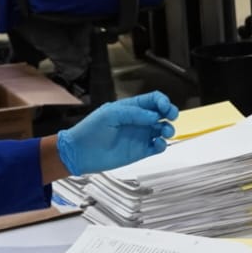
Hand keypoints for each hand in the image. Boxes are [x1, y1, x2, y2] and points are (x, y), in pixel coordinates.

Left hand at [56, 92, 177, 174]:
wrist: (80, 152)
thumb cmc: (91, 130)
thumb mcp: (111, 114)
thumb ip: (134, 113)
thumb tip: (154, 116)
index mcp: (131, 108)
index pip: (153, 100)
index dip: (162, 101)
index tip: (164, 107)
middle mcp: (138, 121)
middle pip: (161, 113)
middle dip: (170, 113)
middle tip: (171, 116)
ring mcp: (140, 136)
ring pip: (162, 130)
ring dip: (168, 129)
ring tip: (165, 132)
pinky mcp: (140, 151)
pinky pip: (158, 147)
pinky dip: (162, 145)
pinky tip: (158, 144)